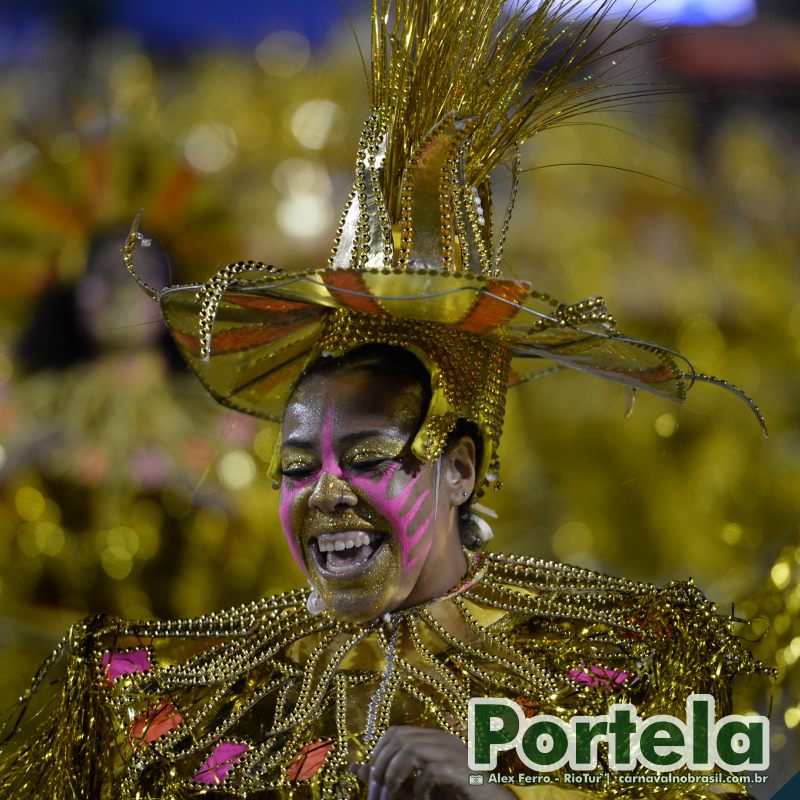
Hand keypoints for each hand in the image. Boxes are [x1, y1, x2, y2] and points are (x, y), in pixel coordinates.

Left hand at [348, 725, 514, 799]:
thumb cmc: (452, 795)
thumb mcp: (415, 787)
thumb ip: (389, 777)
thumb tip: (354, 768)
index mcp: (432, 738)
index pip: (395, 731)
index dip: (378, 752)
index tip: (371, 779)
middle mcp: (442, 739)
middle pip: (399, 738)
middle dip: (382, 767)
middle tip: (377, 795)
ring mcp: (454, 752)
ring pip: (411, 750)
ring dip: (396, 778)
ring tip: (393, 798)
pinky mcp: (462, 769)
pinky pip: (430, 772)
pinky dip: (419, 789)